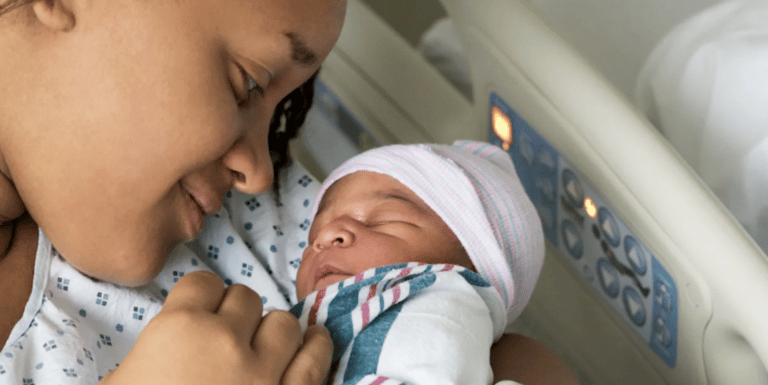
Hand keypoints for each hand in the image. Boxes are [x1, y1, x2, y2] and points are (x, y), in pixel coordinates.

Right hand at [100, 270, 332, 384]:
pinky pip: (315, 360)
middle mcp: (226, 342)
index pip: (203, 283)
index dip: (202, 297)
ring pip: (285, 323)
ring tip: (268, 343)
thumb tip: (172, 346)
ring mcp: (264, 375)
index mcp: (179, 330)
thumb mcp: (121, 384)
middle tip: (228, 336)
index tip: (201, 309)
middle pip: (246, 299)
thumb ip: (151, 354)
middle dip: (236, 314)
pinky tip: (312, 345)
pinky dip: (315, 348)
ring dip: (274, 331)